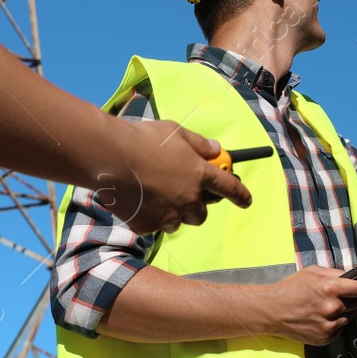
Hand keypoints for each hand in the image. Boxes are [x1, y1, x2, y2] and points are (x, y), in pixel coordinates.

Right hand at [97, 119, 251, 234]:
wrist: (110, 157)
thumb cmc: (143, 139)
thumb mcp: (176, 132)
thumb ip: (199, 144)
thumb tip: (216, 149)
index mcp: (200, 174)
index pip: (230, 188)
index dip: (241, 195)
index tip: (246, 201)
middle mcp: (188, 198)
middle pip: (202, 214)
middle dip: (197, 207)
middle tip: (183, 195)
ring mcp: (168, 215)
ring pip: (178, 222)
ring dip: (173, 213)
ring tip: (155, 195)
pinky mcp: (147, 225)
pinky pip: (154, 225)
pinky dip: (150, 217)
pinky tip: (138, 200)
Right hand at [264, 266, 356, 344]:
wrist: (273, 311)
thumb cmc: (292, 288)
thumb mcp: (313, 272)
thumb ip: (335, 274)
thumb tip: (354, 276)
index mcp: (330, 288)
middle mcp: (332, 307)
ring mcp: (329, 325)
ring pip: (350, 317)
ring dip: (347, 312)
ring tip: (333, 306)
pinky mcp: (325, 337)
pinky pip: (339, 328)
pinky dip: (337, 323)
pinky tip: (325, 317)